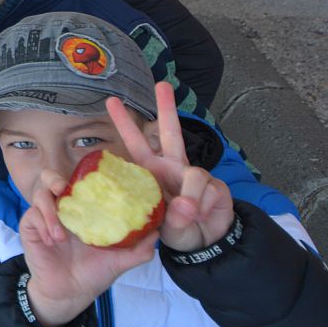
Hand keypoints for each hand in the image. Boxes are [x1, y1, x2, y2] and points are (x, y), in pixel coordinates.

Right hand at [18, 169, 157, 326]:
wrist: (71, 294)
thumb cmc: (94, 273)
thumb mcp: (120, 261)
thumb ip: (139, 248)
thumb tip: (158, 232)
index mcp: (83, 210)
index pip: (79, 183)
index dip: (84, 175)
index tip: (94, 179)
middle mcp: (63, 209)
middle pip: (51, 178)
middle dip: (54, 179)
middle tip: (63, 189)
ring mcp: (45, 218)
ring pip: (40, 194)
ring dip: (50, 210)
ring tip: (61, 234)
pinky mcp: (30, 228)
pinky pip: (31, 216)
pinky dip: (42, 225)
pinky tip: (53, 240)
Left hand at [106, 82, 235, 252]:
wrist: (202, 242)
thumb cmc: (172, 227)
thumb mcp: (161, 224)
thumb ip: (170, 216)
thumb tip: (186, 207)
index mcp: (151, 171)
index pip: (135, 144)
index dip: (125, 124)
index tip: (111, 101)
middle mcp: (173, 165)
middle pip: (170, 132)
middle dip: (167, 107)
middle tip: (162, 84)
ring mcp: (195, 174)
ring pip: (195, 174)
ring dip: (190, 197)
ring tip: (187, 215)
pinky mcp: (216, 186)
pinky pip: (210, 191)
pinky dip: (204, 206)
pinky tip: (201, 215)